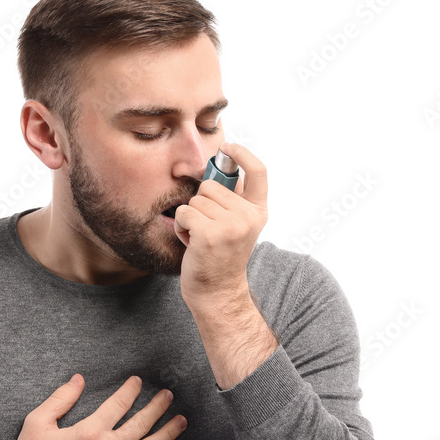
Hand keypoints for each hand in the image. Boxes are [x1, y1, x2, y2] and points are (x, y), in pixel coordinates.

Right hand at [0, 374, 185, 439]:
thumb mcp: (37, 422)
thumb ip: (61, 398)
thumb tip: (79, 379)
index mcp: (88, 432)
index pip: (118, 405)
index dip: (130, 390)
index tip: (138, 381)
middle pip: (140, 425)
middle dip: (157, 407)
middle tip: (169, 395)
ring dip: (167, 433)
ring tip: (181, 421)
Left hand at [174, 142, 267, 306]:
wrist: (217, 292)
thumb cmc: (220, 257)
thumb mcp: (237, 226)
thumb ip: (233, 200)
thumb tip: (218, 168)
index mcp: (258, 212)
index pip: (259, 171)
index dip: (243, 154)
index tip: (227, 148)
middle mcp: (248, 217)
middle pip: (211, 186)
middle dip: (201, 204)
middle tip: (208, 230)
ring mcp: (230, 225)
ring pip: (195, 200)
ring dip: (190, 218)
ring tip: (200, 238)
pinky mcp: (209, 234)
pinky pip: (184, 213)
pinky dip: (181, 226)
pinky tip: (191, 243)